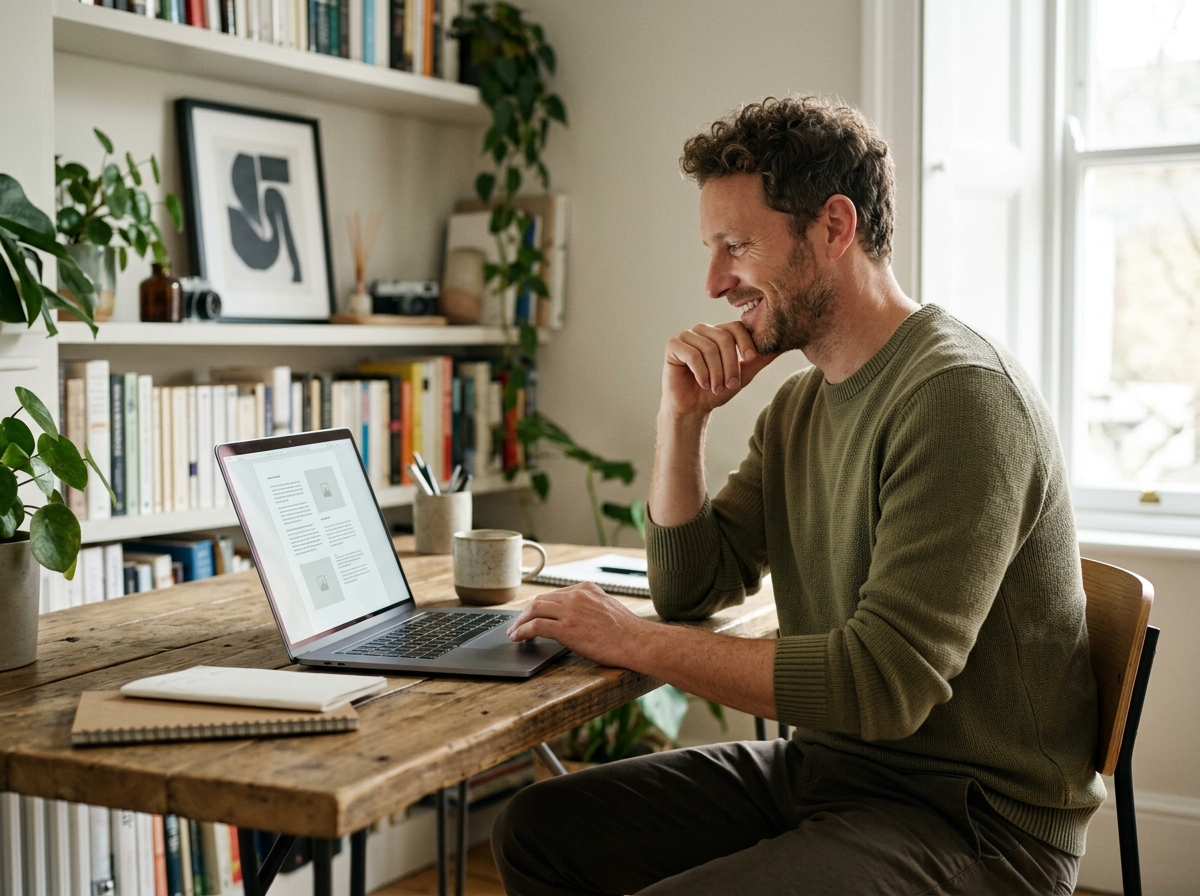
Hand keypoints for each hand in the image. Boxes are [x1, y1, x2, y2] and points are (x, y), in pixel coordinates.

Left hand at [506, 582, 649, 669]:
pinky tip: (518, 638)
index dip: (540, 605)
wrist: (637, 642)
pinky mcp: (566, 628)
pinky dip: (522, 631)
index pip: (555, 594)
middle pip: (541, 599)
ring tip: (514, 633)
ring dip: (520, 622)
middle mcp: (576, 595)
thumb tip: (578, 619)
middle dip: (526, 612)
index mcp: (586, 589)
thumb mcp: (608, 609)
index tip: (533, 614)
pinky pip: (536, 626)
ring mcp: (570, 610)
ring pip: (534, 609)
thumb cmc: (628, 632)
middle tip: (517, 624)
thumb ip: (590, 608)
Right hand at [662, 321, 777, 417]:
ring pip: (709, 348)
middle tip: (731, 384)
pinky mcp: (673, 345)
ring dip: (716, 372)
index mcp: (720, 333)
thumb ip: (759, 361)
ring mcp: (687, 336)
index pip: (736, 327)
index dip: (745, 342)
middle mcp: (704, 330)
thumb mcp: (742, 376)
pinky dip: (701, 372)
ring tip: (716, 388)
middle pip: (723, 337)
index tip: (751, 359)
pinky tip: (703, 384)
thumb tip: (779, 347)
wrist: (692, 408)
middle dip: (730, 364)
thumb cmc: (716, 390)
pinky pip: (692, 354)